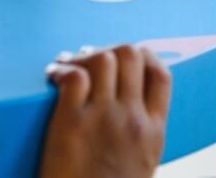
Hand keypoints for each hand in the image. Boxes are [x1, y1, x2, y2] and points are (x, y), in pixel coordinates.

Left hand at [40, 44, 169, 177]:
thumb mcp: (141, 167)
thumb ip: (140, 138)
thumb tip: (129, 114)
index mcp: (154, 131)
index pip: (162, 74)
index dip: (144, 56)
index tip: (125, 59)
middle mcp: (133, 119)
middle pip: (132, 55)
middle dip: (110, 49)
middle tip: (90, 59)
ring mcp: (104, 118)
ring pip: (103, 58)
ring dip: (84, 56)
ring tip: (67, 65)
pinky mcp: (71, 123)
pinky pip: (73, 76)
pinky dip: (62, 69)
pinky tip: (53, 76)